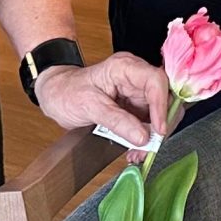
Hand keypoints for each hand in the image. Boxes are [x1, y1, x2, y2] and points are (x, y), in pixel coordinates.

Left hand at [34, 50, 175, 148]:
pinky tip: (135, 150)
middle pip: (165, 99)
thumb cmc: (67, 92)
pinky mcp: (136, 108)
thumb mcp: (89, 105)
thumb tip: (143, 137)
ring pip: (160, 115)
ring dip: (153, 137)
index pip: (156, 81)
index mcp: (126, 67)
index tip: (158, 131)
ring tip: (138, 153)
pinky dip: (145, 139)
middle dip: (159, 126)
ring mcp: (138, 93)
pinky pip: (149, 124)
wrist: (56, 96)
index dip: (162, 106)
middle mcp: (137, 78)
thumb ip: (117, 121)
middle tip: (148, 148)